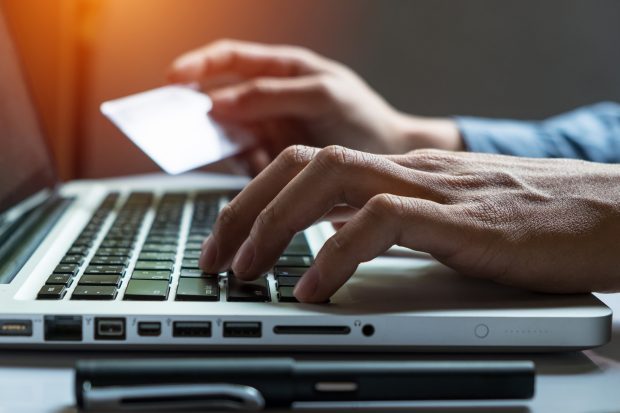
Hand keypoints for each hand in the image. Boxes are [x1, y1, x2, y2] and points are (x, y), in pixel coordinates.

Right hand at [168, 40, 461, 173]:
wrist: (389, 160)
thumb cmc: (363, 118)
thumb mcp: (324, 96)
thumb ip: (274, 94)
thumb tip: (221, 100)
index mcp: (280, 70)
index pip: (230, 60)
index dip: (198, 66)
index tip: (173, 80)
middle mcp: (268, 98)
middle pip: (218, 99)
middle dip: (196, 111)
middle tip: (173, 126)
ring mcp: (267, 130)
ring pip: (226, 135)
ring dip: (217, 145)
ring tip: (220, 152)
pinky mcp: (270, 160)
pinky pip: (242, 164)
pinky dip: (241, 169)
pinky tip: (256, 168)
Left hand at [200, 145, 619, 301]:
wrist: (608, 211)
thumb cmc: (530, 221)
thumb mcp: (443, 218)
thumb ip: (392, 223)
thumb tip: (335, 244)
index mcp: (398, 172)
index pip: (307, 163)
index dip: (256, 197)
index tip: (228, 239)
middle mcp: (406, 171)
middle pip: (301, 163)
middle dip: (245, 208)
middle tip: (216, 258)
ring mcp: (431, 189)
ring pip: (329, 179)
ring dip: (275, 225)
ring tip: (247, 270)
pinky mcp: (459, 218)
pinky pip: (379, 223)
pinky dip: (335, 255)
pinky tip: (313, 291)